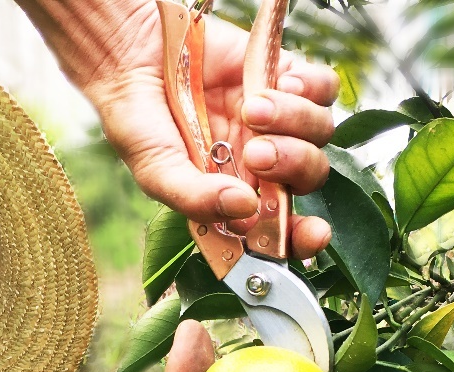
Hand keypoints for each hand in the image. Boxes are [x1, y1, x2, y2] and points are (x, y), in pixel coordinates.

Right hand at [81, 4, 339, 257]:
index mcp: (236, 196)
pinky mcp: (281, 75)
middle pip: (310, 176)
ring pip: (320, 131)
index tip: (313, 233)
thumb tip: (245, 209)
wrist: (130, 54)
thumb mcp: (156, 170)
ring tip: (251, 108)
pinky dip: (311, 88)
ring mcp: (276, 119)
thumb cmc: (138, 121)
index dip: (304, 236)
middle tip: (256, 154)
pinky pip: (323, 88)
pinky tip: (281, 85)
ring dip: (295, 123)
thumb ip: (195, 198)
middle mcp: (262, 162)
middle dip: (293, 168)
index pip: (282, 227)